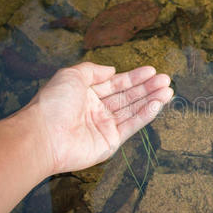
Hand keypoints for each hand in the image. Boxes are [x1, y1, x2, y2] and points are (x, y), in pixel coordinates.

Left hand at [25, 62, 172, 174]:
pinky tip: (157, 105)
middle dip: (148, 88)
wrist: (43, 135)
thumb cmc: (53, 103)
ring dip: (151, 100)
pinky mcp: (110, 143)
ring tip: (168, 91)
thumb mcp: (71, 75)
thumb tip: (112, 70)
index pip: (116, 84)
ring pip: (133, 111)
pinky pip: (131, 126)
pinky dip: (145, 116)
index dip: (134, 77)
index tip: (152, 70)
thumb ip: (93, 71)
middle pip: (128, 97)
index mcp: (87, 94)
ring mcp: (104, 127)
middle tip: (166, 80)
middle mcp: (97, 110)